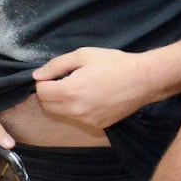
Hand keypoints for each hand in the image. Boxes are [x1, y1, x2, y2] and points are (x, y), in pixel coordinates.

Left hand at [33, 47, 155, 129]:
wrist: (143, 80)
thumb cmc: (114, 64)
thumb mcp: (83, 55)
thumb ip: (56, 65)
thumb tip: (37, 76)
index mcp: (70, 91)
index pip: (41, 93)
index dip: (43, 82)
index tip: (53, 75)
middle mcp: (76, 110)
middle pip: (48, 106)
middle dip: (49, 93)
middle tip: (63, 80)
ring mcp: (87, 120)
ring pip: (62, 114)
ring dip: (63, 102)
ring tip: (79, 87)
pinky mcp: (98, 125)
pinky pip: (79, 118)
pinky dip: (78, 109)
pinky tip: (92, 97)